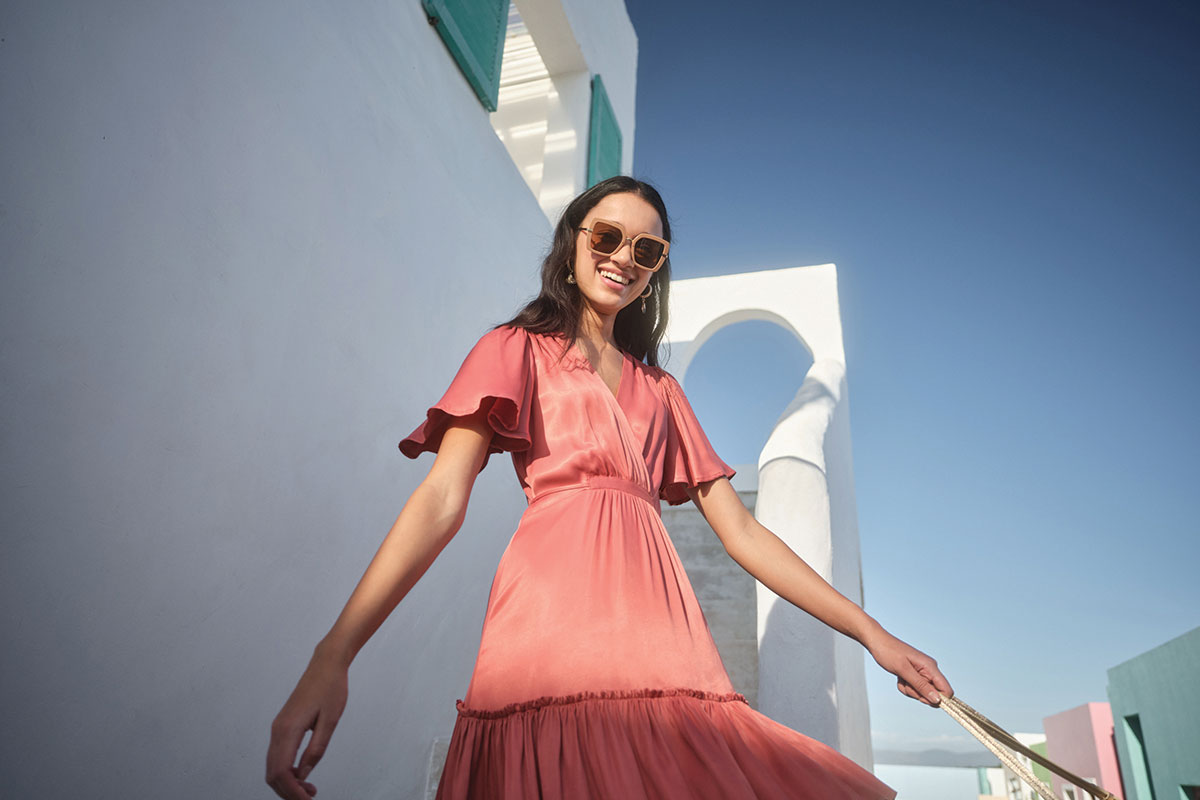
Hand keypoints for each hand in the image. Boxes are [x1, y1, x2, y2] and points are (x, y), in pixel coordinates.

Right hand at [266, 650, 349, 798]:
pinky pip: (278, 755)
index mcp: (288, 730)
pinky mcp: (282, 726)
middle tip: (310, 797)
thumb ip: (317, 749)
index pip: (281, 771)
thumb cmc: (331, 689)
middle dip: (288, 791)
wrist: (326, 664)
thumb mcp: (330, 720)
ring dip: (287, 782)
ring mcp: (278, 728)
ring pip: (273, 766)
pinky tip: (303, 774)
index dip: (291, 792)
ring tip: (309, 789)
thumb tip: (304, 774)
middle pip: (272, 773)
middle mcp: (277, 730)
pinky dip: (287, 770)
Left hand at [865, 629, 952, 706]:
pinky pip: (914, 688)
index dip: (938, 699)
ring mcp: (923, 672)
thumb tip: (937, 700)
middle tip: (906, 683)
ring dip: (909, 689)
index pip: (947, 690)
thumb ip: (921, 686)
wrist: (877, 642)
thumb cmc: (889, 652)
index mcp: (931, 667)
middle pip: (933, 694)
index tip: (921, 696)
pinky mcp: (915, 674)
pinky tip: (899, 677)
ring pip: (922, 692)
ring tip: (901, 678)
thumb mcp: (904, 670)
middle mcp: (930, 670)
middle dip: (918, 693)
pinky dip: (905, 686)